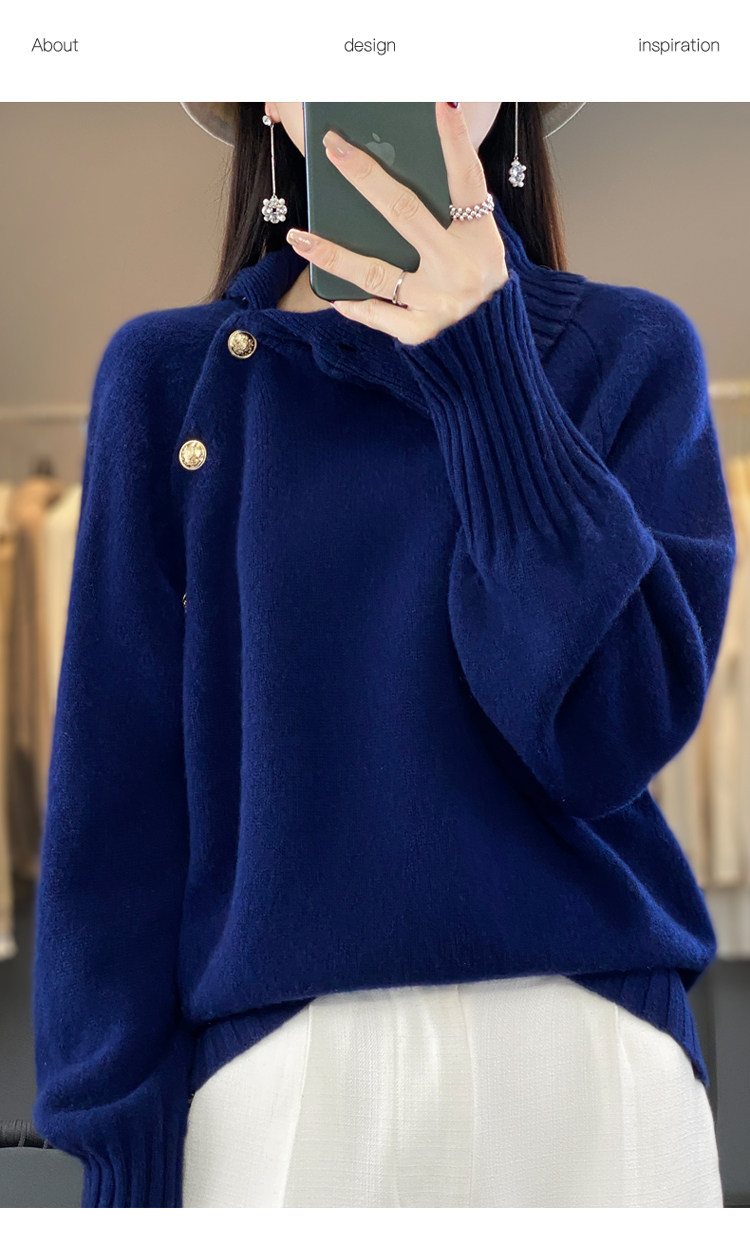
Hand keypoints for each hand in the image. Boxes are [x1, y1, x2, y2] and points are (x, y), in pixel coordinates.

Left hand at [286, 102, 509, 344]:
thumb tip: (397, 179)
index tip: (440, 103)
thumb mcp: (481, 248)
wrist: (494, 352)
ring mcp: (439, 301)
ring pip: (374, 270)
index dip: (456, 141)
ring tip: (298, 237)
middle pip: (404, 212)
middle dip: (365, 177)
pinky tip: (333, 295)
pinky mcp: (422, 332)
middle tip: (334, 148)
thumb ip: (451, 218)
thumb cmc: (480, 287)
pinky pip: (378, 313)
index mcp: (480, 239)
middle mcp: (460, 267)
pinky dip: (355, 305)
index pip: (467, 181)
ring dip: (332, 253)